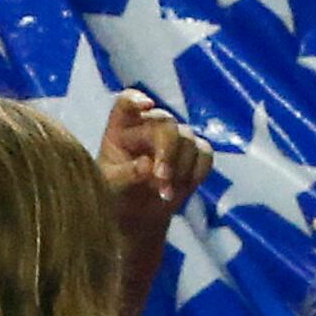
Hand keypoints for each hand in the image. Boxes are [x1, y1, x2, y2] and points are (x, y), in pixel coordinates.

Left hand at [98, 90, 211, 229]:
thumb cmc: (115, 195)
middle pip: (166, 123)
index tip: (146, 106)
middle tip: (163, 178)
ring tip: (166, 193)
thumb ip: (126, 174)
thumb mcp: (110, 188)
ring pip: (187, 138)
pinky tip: (185, 187)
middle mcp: (147, 126)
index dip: (137, 99)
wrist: (136, 216)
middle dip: (168, 150)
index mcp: (120, 129)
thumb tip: (147, 164)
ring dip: (181, 167)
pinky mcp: (193, 151)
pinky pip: (204, 152)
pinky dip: (197, 171)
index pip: (126, 103)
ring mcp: (172, 137)